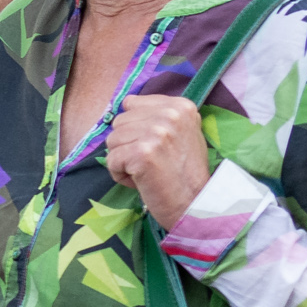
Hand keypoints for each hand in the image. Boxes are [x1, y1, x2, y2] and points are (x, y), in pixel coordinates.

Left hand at [102, 94, 215, 225]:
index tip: (155, 145)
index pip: (131, 104)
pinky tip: (142, 180)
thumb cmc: (184, 171)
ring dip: (123, 160)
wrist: (195, 203)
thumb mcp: (181, 133)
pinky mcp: (142, 153)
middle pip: (119, 122)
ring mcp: (156, 132)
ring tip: (148, 171)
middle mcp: (170, 115)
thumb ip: (158, 116)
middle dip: (128, 144)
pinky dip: (120, 174)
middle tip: (153, 161)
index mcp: (180, 106)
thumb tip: (127, 103)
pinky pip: (111, 160)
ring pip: (112, 140)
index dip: (136, 128)